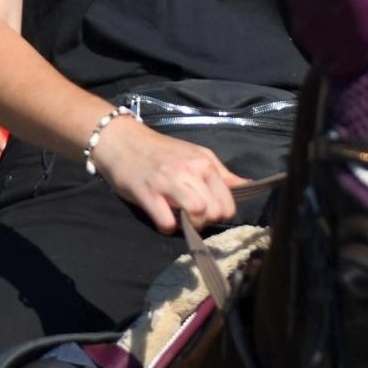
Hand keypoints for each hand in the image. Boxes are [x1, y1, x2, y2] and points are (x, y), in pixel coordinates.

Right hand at [89, 118, 244, 233]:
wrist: (121, 140)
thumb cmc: (159, 150)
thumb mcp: (195, 154)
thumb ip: (220, 173)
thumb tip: (246, 185)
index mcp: (204, 163)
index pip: (228, 202)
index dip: (220, 213)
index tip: (206, 210)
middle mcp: (189, 171)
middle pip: (215, 211)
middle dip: (206, 221)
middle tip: (192, 216)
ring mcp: (168, 182)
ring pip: (197, 213)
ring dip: (191, 225)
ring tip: (180, 219)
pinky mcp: (147, 193)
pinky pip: (167, 222)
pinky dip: (167, 227)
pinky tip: (162, 217)